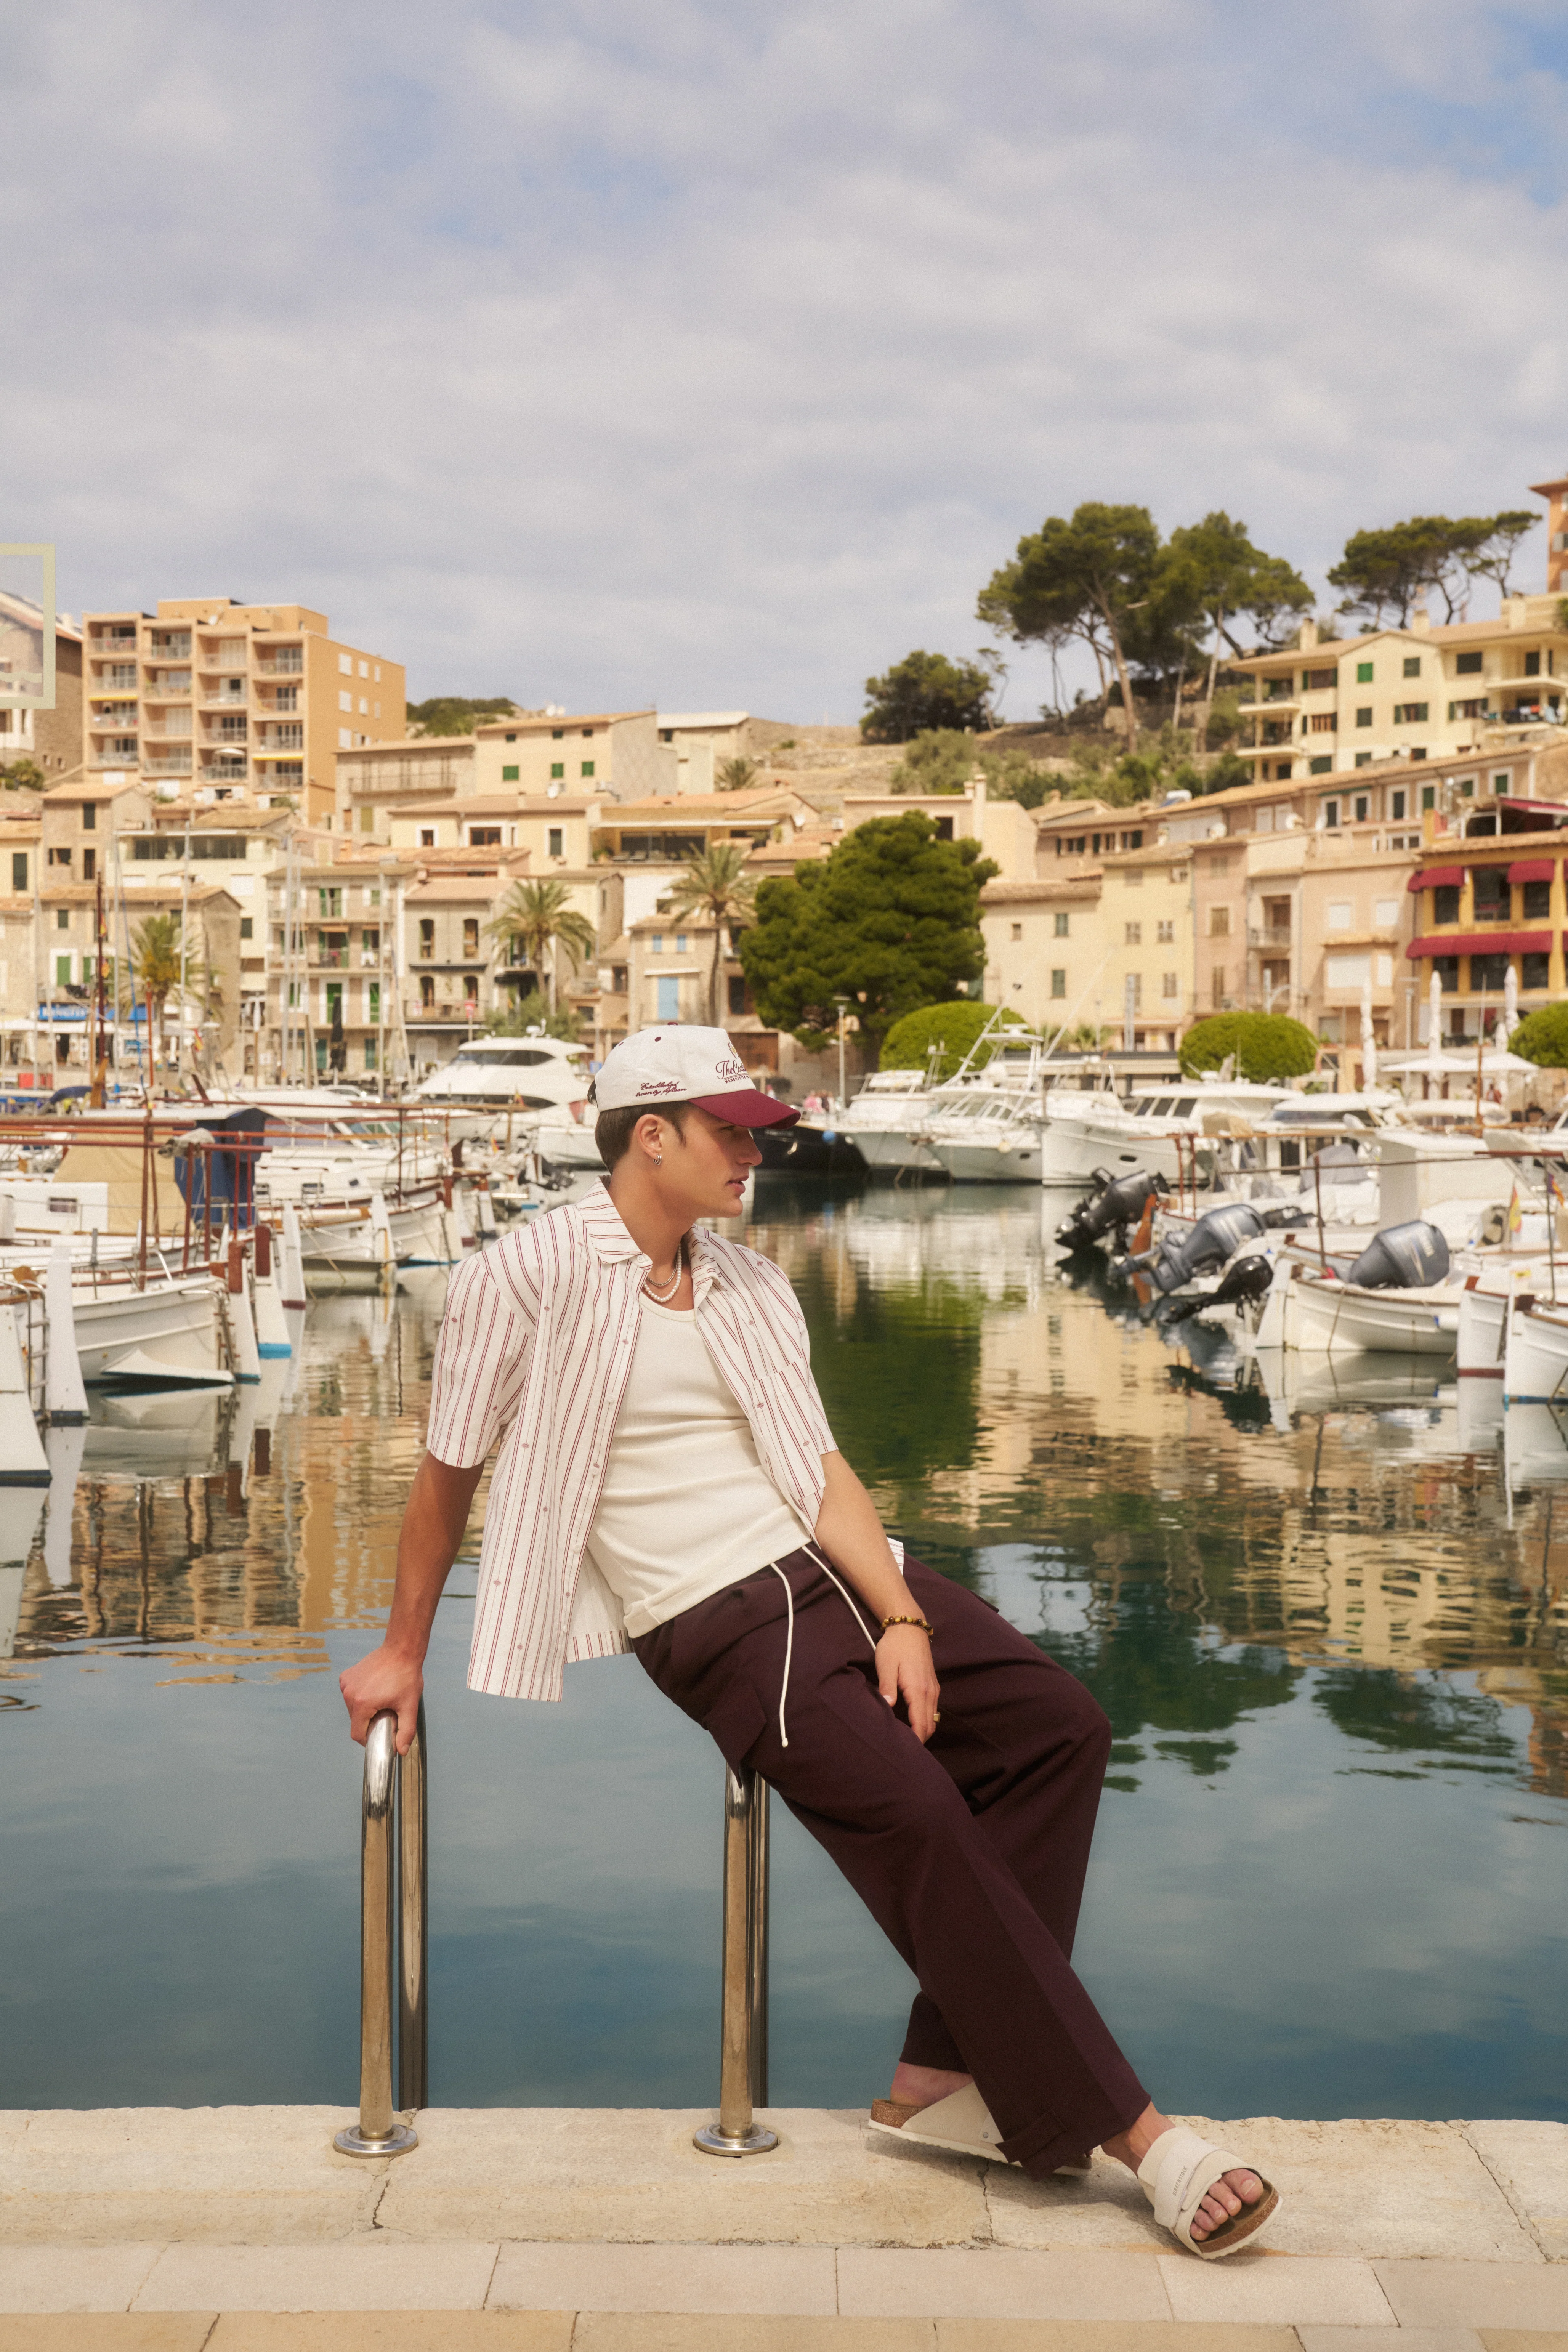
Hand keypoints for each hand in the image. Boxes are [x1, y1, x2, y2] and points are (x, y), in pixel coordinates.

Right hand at [339, 1642, 423, 1753]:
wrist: (401, 1649)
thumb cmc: (406, 1676)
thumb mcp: (409, 1706)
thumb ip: (406, 1731)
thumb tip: (401, 1751)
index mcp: (362, 1704)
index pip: (357, 1734)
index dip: (368, 1738)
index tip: (380, 1733)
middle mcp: (349, 1694)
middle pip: (355, 1721)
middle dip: (368, 1722)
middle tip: (385, 1714)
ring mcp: (346, 1683)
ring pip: (352, 1708)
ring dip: (364, 1710)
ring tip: (381, 1699)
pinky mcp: (346, 1676)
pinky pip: (350, 1694)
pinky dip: (359, 1697)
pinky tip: (373, 1689)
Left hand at [875, 1626, 939, 1744]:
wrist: (910, 1628)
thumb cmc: (895, 1646)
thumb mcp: (886, 1665)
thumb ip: (887, 1686)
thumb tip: (887, 1706)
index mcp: (918, 1690)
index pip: (921, 1725)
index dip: (914, 1742)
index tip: (903, 1752)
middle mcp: (930, 1692)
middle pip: (929, 1727)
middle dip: (919, 1741)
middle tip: (902, 1751)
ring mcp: (933, 1689)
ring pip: (933, 1719)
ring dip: (923, 1731)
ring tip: (906, 1741)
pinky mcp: (932, 1685)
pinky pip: (932, 1710)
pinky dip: (925, 1721)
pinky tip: (912, 1723)